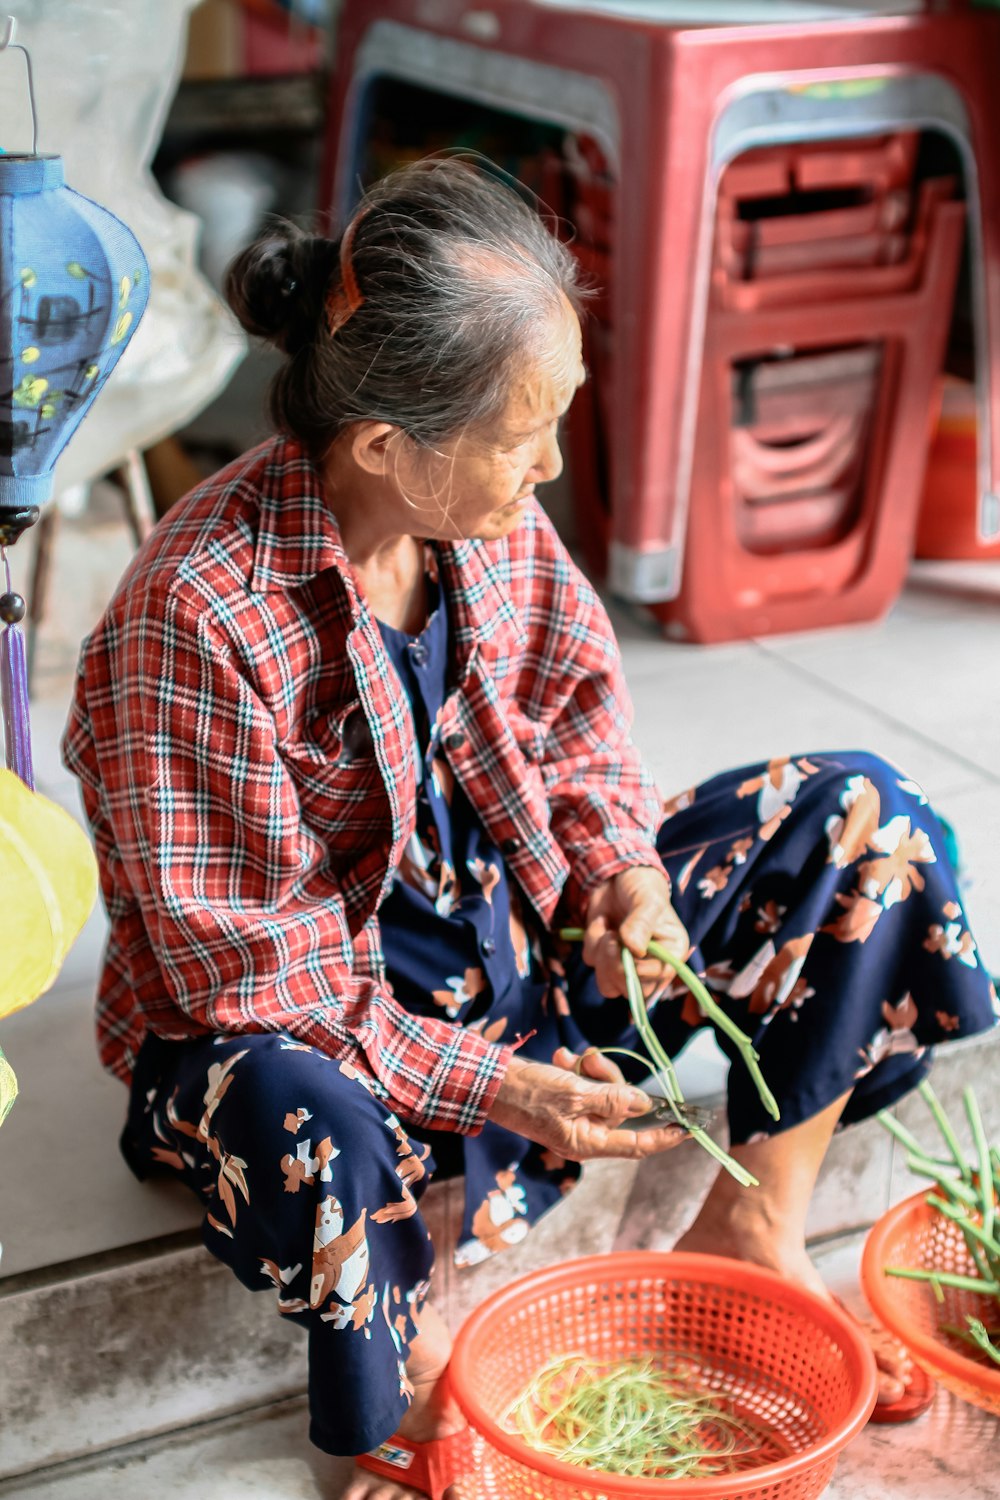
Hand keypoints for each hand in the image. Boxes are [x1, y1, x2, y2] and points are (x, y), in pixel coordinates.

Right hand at [486, 1048, 687, 1160]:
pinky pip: (586, 1082)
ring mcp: (575, 1116)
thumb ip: (612, 1098)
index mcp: (587, 1142)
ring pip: (605, 1090)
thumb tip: (643, 1103)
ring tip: (570, 1059)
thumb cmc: (528, 1092)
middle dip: (611, 1080)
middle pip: (620, 1108)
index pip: (636, 1145)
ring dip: (592, 1069)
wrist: (490, 1081)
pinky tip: (561, 1058)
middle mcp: (584, 1132)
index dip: (663, 1138)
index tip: (688, 1128)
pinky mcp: (566, 1099)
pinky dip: (577, 1067)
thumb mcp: (573, 1093)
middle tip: (592, 1062)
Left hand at [584, 866, 689, 1000]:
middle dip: (614, 965)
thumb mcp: (646, 900)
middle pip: (630, 991)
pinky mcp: (605, 957)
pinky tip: (602, 923)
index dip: (632, 968)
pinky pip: (592, 963)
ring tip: (607, 930)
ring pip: (608, 985)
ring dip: (600, 957)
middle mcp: (652, 966)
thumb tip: (634, 949)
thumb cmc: (642, 886)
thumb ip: (641, 923)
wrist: (618, 873)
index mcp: (671, 955)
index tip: (623, 943)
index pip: (653, 982)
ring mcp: (627, 964)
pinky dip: (591, 942)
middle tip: (612, 936)